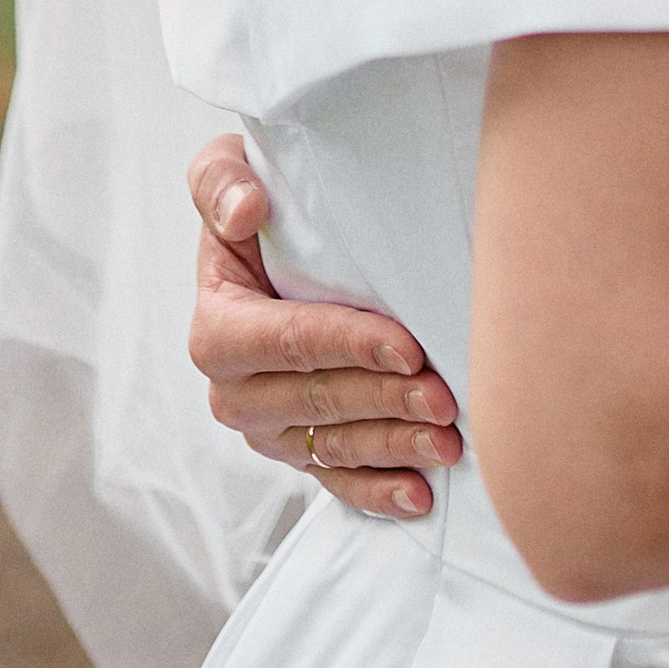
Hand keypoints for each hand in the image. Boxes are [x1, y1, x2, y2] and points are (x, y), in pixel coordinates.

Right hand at [187, 136, 461, 519]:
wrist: (273, 245)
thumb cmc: (258, 203)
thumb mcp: (225, 171)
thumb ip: (222, 183)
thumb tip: (247, 210)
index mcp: (219, 327)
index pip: (286, 342)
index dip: (347, 345)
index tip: (409, 346)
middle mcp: (236, 390)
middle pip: (318, 400)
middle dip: (385, 400)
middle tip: (446, 398)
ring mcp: (270, 429)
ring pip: (336, 445)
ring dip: (394, 447)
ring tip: (450, 444)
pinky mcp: (301, 452)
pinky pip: (338, 481)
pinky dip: (378, 493)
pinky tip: (421, 495)